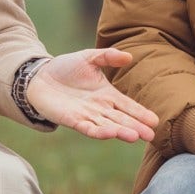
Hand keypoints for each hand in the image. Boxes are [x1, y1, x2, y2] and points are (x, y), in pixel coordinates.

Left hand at [25, 48, 159, 141]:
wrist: (40, 76)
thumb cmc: (66, 67)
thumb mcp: (89, 57)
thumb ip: (108, 56)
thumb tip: (129, 56)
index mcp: (107, 94)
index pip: (128, 106)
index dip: (140, 113)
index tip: (154, 121)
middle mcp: (100, 108)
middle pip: (121, 119)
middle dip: (136, 127)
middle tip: (151, 136)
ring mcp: (87, 116)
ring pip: (108, 126)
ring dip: (121, 131)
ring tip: (135, 136)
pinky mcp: (72, 120)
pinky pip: (88, 127)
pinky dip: (99, 131)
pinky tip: (110, 133)